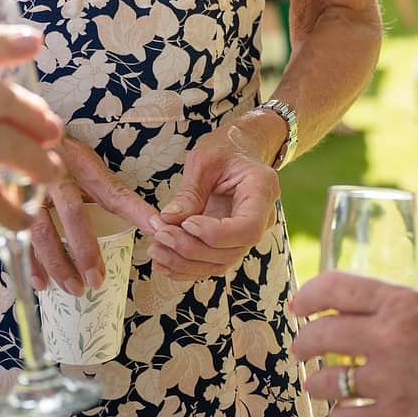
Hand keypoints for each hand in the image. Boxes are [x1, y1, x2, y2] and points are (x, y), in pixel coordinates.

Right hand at [26, 136, 161, 294]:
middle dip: (85, 250)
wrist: (17, 137)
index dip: (135, 211)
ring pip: (41, 231)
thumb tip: (155, 222)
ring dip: (58, 264)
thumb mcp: (88, 166)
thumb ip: (113, 193)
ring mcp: (26, 189)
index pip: (112, 191)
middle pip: (72, 213)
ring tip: (74, 289)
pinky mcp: (7, 204)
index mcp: (81, 164)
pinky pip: (18, 238)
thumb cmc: (62, 158)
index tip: (156, 230)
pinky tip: (42, 284)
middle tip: (97, 280)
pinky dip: (30, 264)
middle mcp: (53, 174)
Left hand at [148, 127, 279, 281]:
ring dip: (185, 263)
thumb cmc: (224, 148)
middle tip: (161, 235)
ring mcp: (246, 234)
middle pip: (232, 250)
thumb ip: (190, 192)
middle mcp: (261, 218)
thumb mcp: (204, 160)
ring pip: (221, 263)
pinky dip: (186, 267)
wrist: (239, 149)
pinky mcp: (230, 242)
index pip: (248, 228)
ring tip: (155, 250)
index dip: (216, 234)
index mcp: (261, 191)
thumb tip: (168, 220)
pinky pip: (212, 263)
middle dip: (192, 249)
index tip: (187, 223)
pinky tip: (162, 262)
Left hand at [290, 271, 417, 416]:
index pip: (336, 287)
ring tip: (321, 385)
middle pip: (320, 335)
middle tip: (302, 348)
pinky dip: (341, 416)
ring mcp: (390, 382)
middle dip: (304, 343)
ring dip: (319, 384)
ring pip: (326, 382)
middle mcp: (388, 338)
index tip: (300, 305)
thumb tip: (354, 315)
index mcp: (401, 302)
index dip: (309, 295)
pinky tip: (344, 413)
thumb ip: (394, 310)